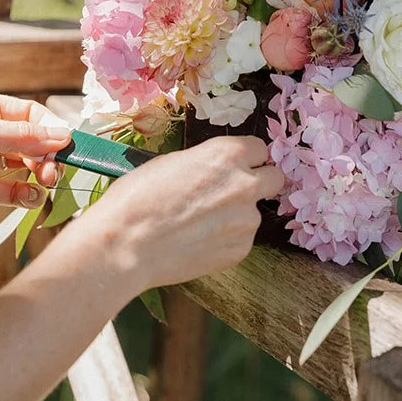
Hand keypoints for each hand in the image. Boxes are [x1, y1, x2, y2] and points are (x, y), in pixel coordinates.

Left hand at [0, 91, 71, 229]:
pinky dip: (27, 196)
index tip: (65, 147)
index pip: (30, 114)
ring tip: (45, 183)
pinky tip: (32, 198)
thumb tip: (63, 136)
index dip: (50, 130)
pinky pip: (14, 193)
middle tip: (54, 171)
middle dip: (48, 155)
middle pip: (33, 142)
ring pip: (26, 168)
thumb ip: (21, 137)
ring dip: (41, 175)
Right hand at [81, 136, 282, 290]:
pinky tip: (196, 244)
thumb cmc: (137, 198)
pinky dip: (224, 241)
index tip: (236, 167)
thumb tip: (214, 172)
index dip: (247, 159)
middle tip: (231, 194)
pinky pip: (240, 240)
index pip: (260, 149)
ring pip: (253, 214)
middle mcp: (245, 185)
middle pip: (274, 179)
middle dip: (258, 183)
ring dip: (236, 217)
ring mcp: (246, 221)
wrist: (127, 245)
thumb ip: (204, 163)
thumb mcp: (171, 162)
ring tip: (197, 226)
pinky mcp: (240, 251)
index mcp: (227, 155)